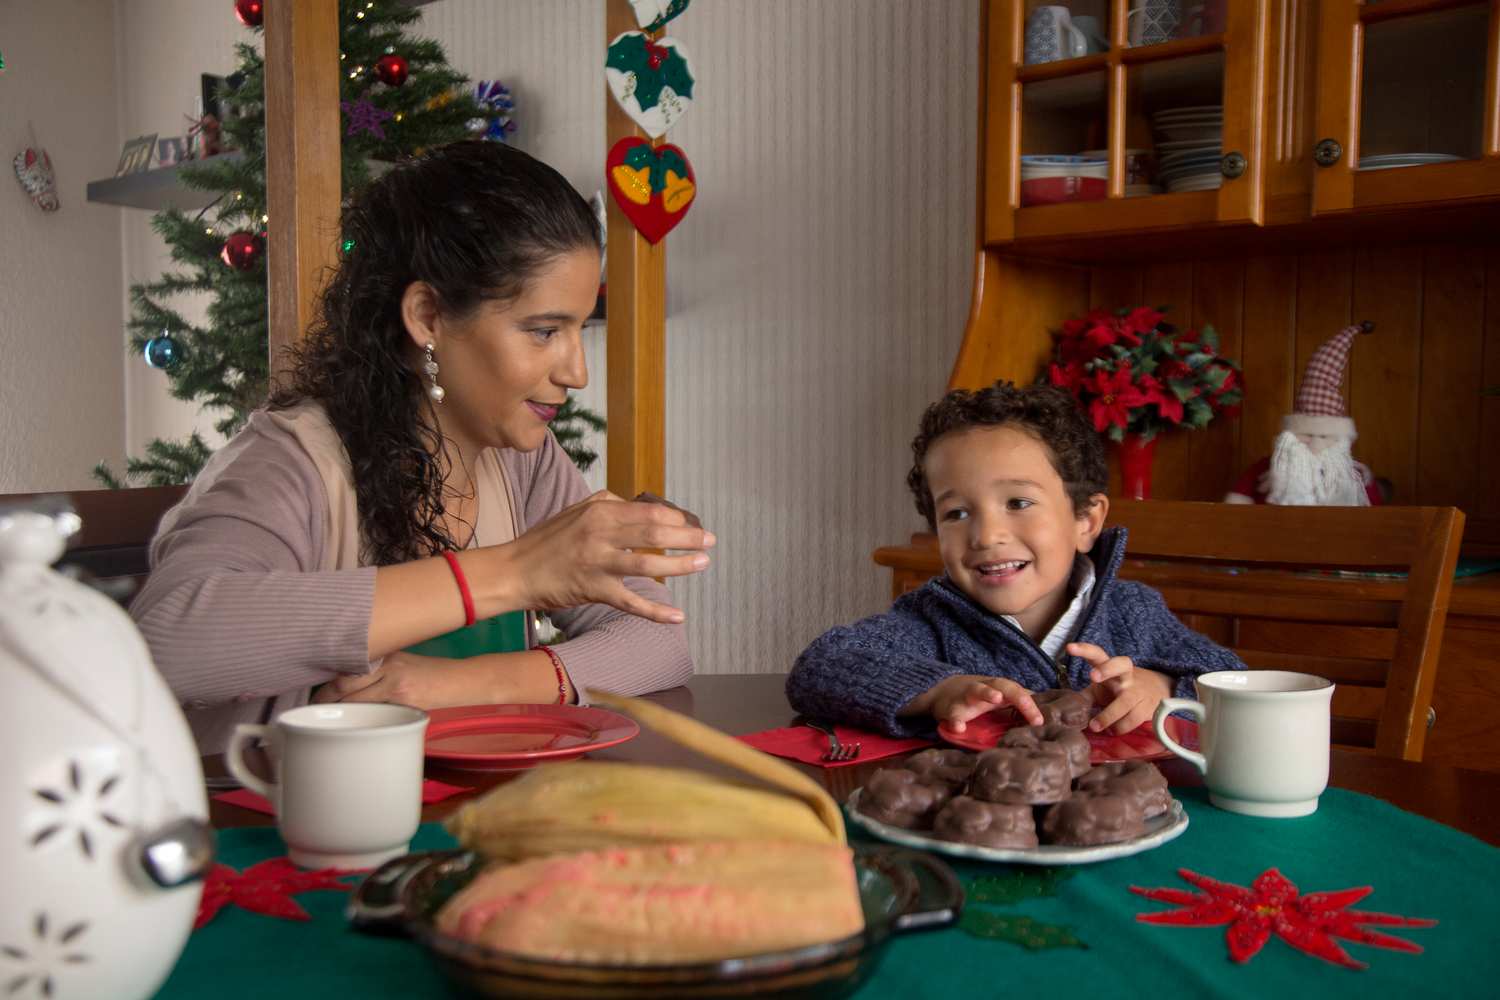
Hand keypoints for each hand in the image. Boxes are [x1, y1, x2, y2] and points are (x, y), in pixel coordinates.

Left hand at [311, 650, 569, 708]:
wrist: (463, 682)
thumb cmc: (431, 674)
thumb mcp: (402, 663)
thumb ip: (375, 669)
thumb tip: (343, 683)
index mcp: (385, 656)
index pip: (344, 666)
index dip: (324, 682)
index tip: (313, 693)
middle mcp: (387, 667)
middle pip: (342, 682)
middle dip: (323, 699)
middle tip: (313, 709)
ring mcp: (395, 685)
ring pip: (352, 698)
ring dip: (337, 711)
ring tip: (328, 719)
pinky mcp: (404, 701)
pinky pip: (371, 711)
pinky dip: (358, 718)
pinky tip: (352, 724)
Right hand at [489, 491, 715, 624]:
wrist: (514, 570)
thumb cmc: (547, 541)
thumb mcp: (576, 511)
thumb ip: (607, 505)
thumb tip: (635, 505)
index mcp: (600, 510)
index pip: (650, 511)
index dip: (677, 518)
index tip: (692, 525)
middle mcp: (600, 532)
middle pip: (655, 532)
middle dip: (688, 536)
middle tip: (709, 541)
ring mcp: (597, 562)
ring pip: (648, 564)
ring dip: (680, 565)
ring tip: (702, 564)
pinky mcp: (592, 589)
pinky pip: (630, 602)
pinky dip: (656, 611)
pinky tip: (677, 617)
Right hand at [901, 674, 1043, 731]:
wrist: (942, 691)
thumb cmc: (978, 698)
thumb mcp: (1000, 698)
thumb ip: (1019, 703)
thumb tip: (1046, 712)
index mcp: (1000, 689)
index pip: (1019, 693)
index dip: (1031, 705)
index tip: (1040, 721)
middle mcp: (986, 689)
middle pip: (1003, 685)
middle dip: (1015, 693)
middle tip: (1027, 704)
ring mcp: (967, 696)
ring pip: (977, 690)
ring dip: (986, 692)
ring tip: (995, 698)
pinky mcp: (951, 707)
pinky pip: (953, 713)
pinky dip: (956, 720)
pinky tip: (959, 727)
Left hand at [1070, 642, 1172, 734]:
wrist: (1158, 690)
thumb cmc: (1120, 690)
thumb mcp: (1102, 689)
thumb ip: (1085, 697)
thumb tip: (1066, 711)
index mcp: (1112, 669)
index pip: (1098, 654)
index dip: (1085, 650)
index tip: (1070, 648)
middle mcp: (1126, 677)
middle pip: (1121, 665)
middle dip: (1107, 669)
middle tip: (1093, 677)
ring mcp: (1137, 692)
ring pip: (1125, 701)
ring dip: (1109, 714)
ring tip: (1094, 726)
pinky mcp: (1146, 708)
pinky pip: (1134, 718)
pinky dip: (1120, 727)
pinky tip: (1111, 731)